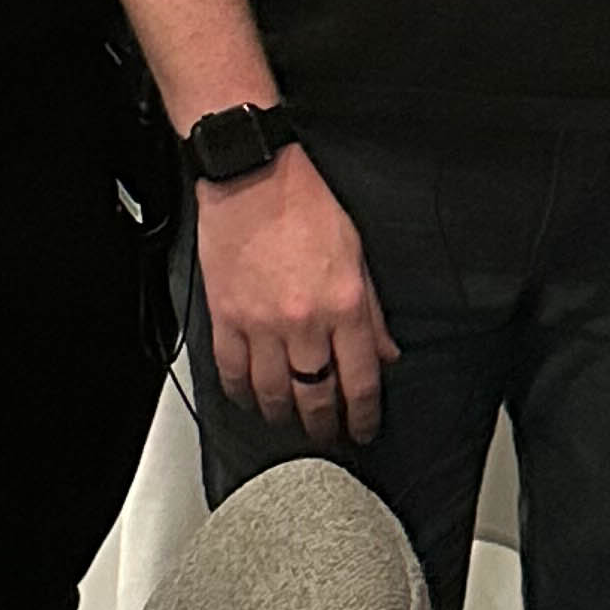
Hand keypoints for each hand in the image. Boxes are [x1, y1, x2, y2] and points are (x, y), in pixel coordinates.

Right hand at [195, 146, 396, 448]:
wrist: (251, 174)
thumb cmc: (303, 201)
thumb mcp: (356, 252)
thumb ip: (371, 310)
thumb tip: (383, 353)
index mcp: (344, 304)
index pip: (361, 381)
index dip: (364, 416)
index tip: (363, 429)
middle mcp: (305, 321)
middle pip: (317, 396)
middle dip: (325, 426)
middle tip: (328, 436)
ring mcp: (261, 323)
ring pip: (273, 393)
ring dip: (283, 416)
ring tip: (289, 422)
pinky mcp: (226, 317)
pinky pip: (232, 371)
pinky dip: (241, 393)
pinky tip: (249, 398)